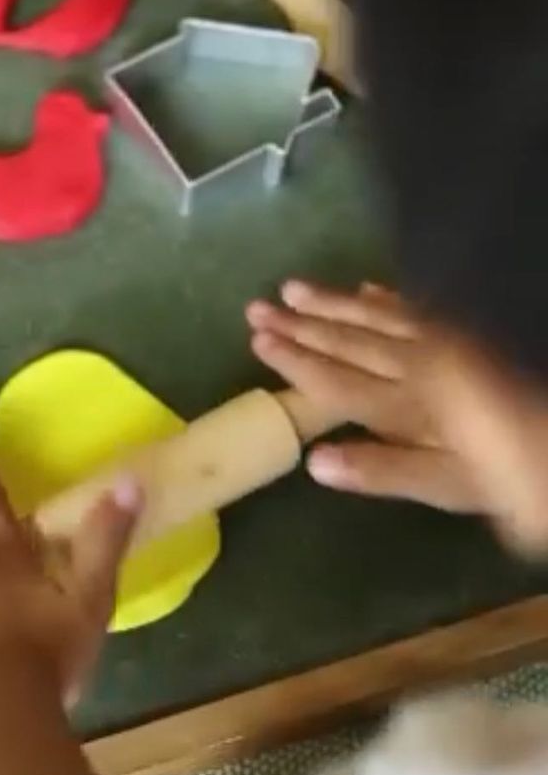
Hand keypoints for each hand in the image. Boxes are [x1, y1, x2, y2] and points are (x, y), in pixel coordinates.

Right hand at [247, 281, 483, 511]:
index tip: (255, 338)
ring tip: (293, 288)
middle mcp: (420, 365)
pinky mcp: (471, 337)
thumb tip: (314, 462)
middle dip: (300, 325)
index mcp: (408, 404)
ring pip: (376, 317)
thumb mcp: (453, 486)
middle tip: (256, 305)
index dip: (294, 360)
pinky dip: (385, 298)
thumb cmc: (518, 476)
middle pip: (349, 341)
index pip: (335, 378)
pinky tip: (367, 289)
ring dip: (332, 304)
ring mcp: (448, 344)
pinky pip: (417, 308)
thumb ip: (386, 471)